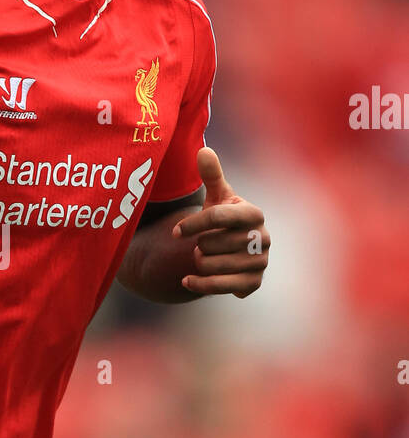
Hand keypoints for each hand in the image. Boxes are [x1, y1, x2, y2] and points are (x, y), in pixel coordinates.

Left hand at [171, 147, 269, 298]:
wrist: (236, 249)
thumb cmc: (224, 218)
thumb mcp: (217, 196)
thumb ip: (211, 174)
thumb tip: (204, 151)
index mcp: (254, 213)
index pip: (217, 217)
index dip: (192, 224)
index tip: (174, 231)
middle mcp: (263, 238)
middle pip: (210, 243)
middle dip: (198, 244)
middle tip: (203, 243)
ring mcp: (260, 262)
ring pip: (211, 265)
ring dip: (199, 262)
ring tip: (205, 256)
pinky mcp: (253, 283)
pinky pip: (219, 287)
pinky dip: (199, 284)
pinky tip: (187, 280)